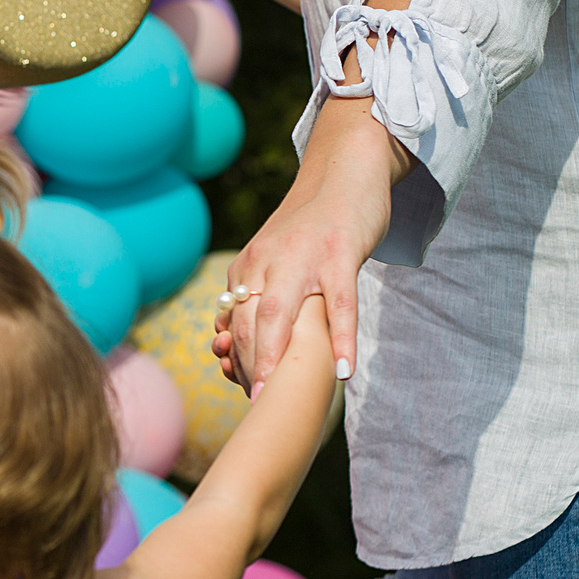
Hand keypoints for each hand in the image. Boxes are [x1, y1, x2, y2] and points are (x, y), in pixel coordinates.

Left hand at [213, 96, 401, 392]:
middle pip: (250, 323)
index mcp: (248, 267)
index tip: (241, 390)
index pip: (234, 323)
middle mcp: (267, 262)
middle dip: (248, 367)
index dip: (237, 360)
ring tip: (278, 397)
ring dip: (277, 357)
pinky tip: (343, 371)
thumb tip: (236, 345)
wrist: (344, 172)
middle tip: (255, 406)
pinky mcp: (340, 254)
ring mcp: (303, 258)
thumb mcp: (277, 261)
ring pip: (283, 315)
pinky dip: (340, 338)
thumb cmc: (312, 229)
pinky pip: (340, 303)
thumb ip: (260, 299)